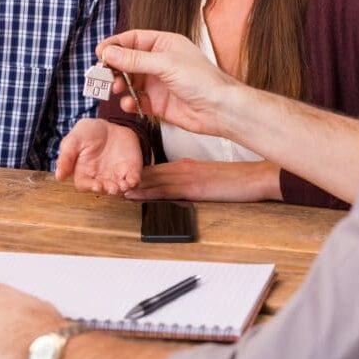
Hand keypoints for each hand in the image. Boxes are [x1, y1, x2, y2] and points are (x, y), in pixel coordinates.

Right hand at [56, 118, 143, 194]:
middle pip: (104, 189)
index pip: (85, 185)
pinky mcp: (131, 169)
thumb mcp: (73, 140)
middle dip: (109, 190)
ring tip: (124, 185)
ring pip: (119, 188)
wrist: (108, 124)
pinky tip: (133, 180)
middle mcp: (100, 178)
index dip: (90, 187)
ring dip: (122, 189)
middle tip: (113, 187)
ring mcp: (116, 175)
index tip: (96, 186)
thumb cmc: (87, 133)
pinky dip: (134, 182)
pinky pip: (133, 179)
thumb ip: (66, 157)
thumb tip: (58, 176)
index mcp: (84, 173)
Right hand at [99, 30, 236, 137]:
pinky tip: (130, 104)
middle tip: (101, 75)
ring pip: (129, 81)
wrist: (220, 110)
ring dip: (119, 85)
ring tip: (116, 90)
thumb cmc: (202, 80)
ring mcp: (158, 83)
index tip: (100, 54)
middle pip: (127, 61)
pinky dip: (130, 102)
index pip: (132, 40)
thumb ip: (135, 59)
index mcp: (164, 44)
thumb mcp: (165, 64)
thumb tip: (109, 52)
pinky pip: (136, 101)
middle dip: (113, 67)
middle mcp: (159, 62)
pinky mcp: (158, 103)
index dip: (115, 45)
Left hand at [124, 159, 281, 201]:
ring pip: (151, 179)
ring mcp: (186, 177)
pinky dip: (146, 191)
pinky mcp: (192, 187)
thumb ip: (189, 179)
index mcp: (184, 165)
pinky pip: (164, 189)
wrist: (255, 178)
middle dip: (125, 177)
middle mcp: (181, 168)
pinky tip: (132, 193)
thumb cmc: (235, 179)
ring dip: (130, 184)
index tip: (114, 177)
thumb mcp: (207, 177)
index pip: (152, 169)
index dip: (133, 173)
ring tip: (109, 187)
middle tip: (104, 182)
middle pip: (147, 172)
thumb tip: (173, 187)